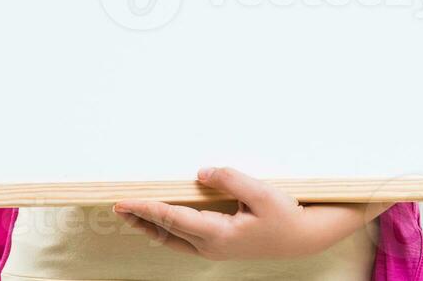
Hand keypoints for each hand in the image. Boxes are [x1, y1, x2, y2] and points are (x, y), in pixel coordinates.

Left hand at [113, 167, 389, 260]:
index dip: (146, 208)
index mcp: (218, 235)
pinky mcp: (220, 246)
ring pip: (173, 240)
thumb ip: (229, 179)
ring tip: (131, 215)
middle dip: (141, 219)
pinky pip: (184, 239)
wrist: (306, 238)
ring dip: (150, 227)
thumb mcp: (261, 192)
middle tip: (116, 206)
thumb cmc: (286, 214)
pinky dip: (167, 230)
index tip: (124, 201)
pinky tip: (161, 222)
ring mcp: (215, 250)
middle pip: (166, 232)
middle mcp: (211, 246)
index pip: (172, 219)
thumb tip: (200, 173)